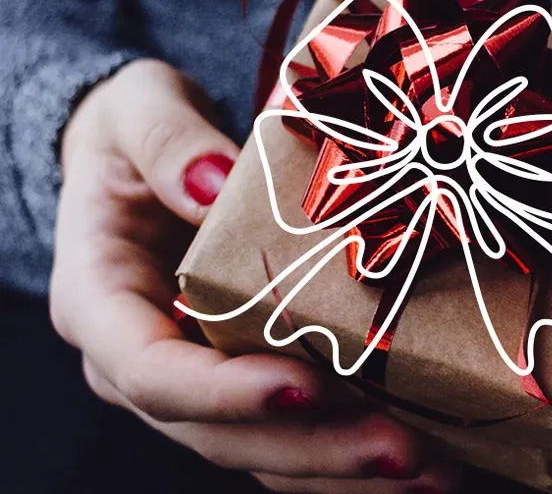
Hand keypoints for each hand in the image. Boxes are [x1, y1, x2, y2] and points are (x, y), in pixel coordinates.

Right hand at [50, 59, 455, 492]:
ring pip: (262, 450)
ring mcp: (195, 378)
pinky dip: (346, 450)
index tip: (306, 385)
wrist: (147, 162)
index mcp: (101, 302)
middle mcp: (143, 359)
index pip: (150, 370)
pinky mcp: (242, 376)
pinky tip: (418, 453)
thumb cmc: (136, 135)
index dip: (223, 392)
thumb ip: (168, 143)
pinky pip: (291, 431)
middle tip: (403, 450)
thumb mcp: (138, 111)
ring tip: (433, 470)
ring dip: (344, 467)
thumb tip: (215, 184)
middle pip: (218, 433)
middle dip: (314, 447)